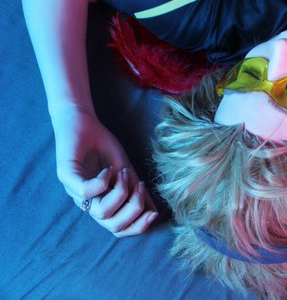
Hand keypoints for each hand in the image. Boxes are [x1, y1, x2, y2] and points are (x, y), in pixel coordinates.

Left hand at [52, 106, 157, 236]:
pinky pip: (87, 192)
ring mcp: (75, 192)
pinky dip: (103, 182)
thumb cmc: (103, 145)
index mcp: (101, 203)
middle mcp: (87, 203)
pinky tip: (108, 169)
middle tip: (140, 187)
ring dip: (120, 192)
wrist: (83, 122)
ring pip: (101, 212)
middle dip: (133, 210)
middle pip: (112, 226)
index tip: (154, 212)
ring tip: (123, 172)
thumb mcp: (126, 170)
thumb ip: (137, 190)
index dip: (138, 226)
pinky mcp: (66, 176)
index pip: (118, 229)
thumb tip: (154, 210)